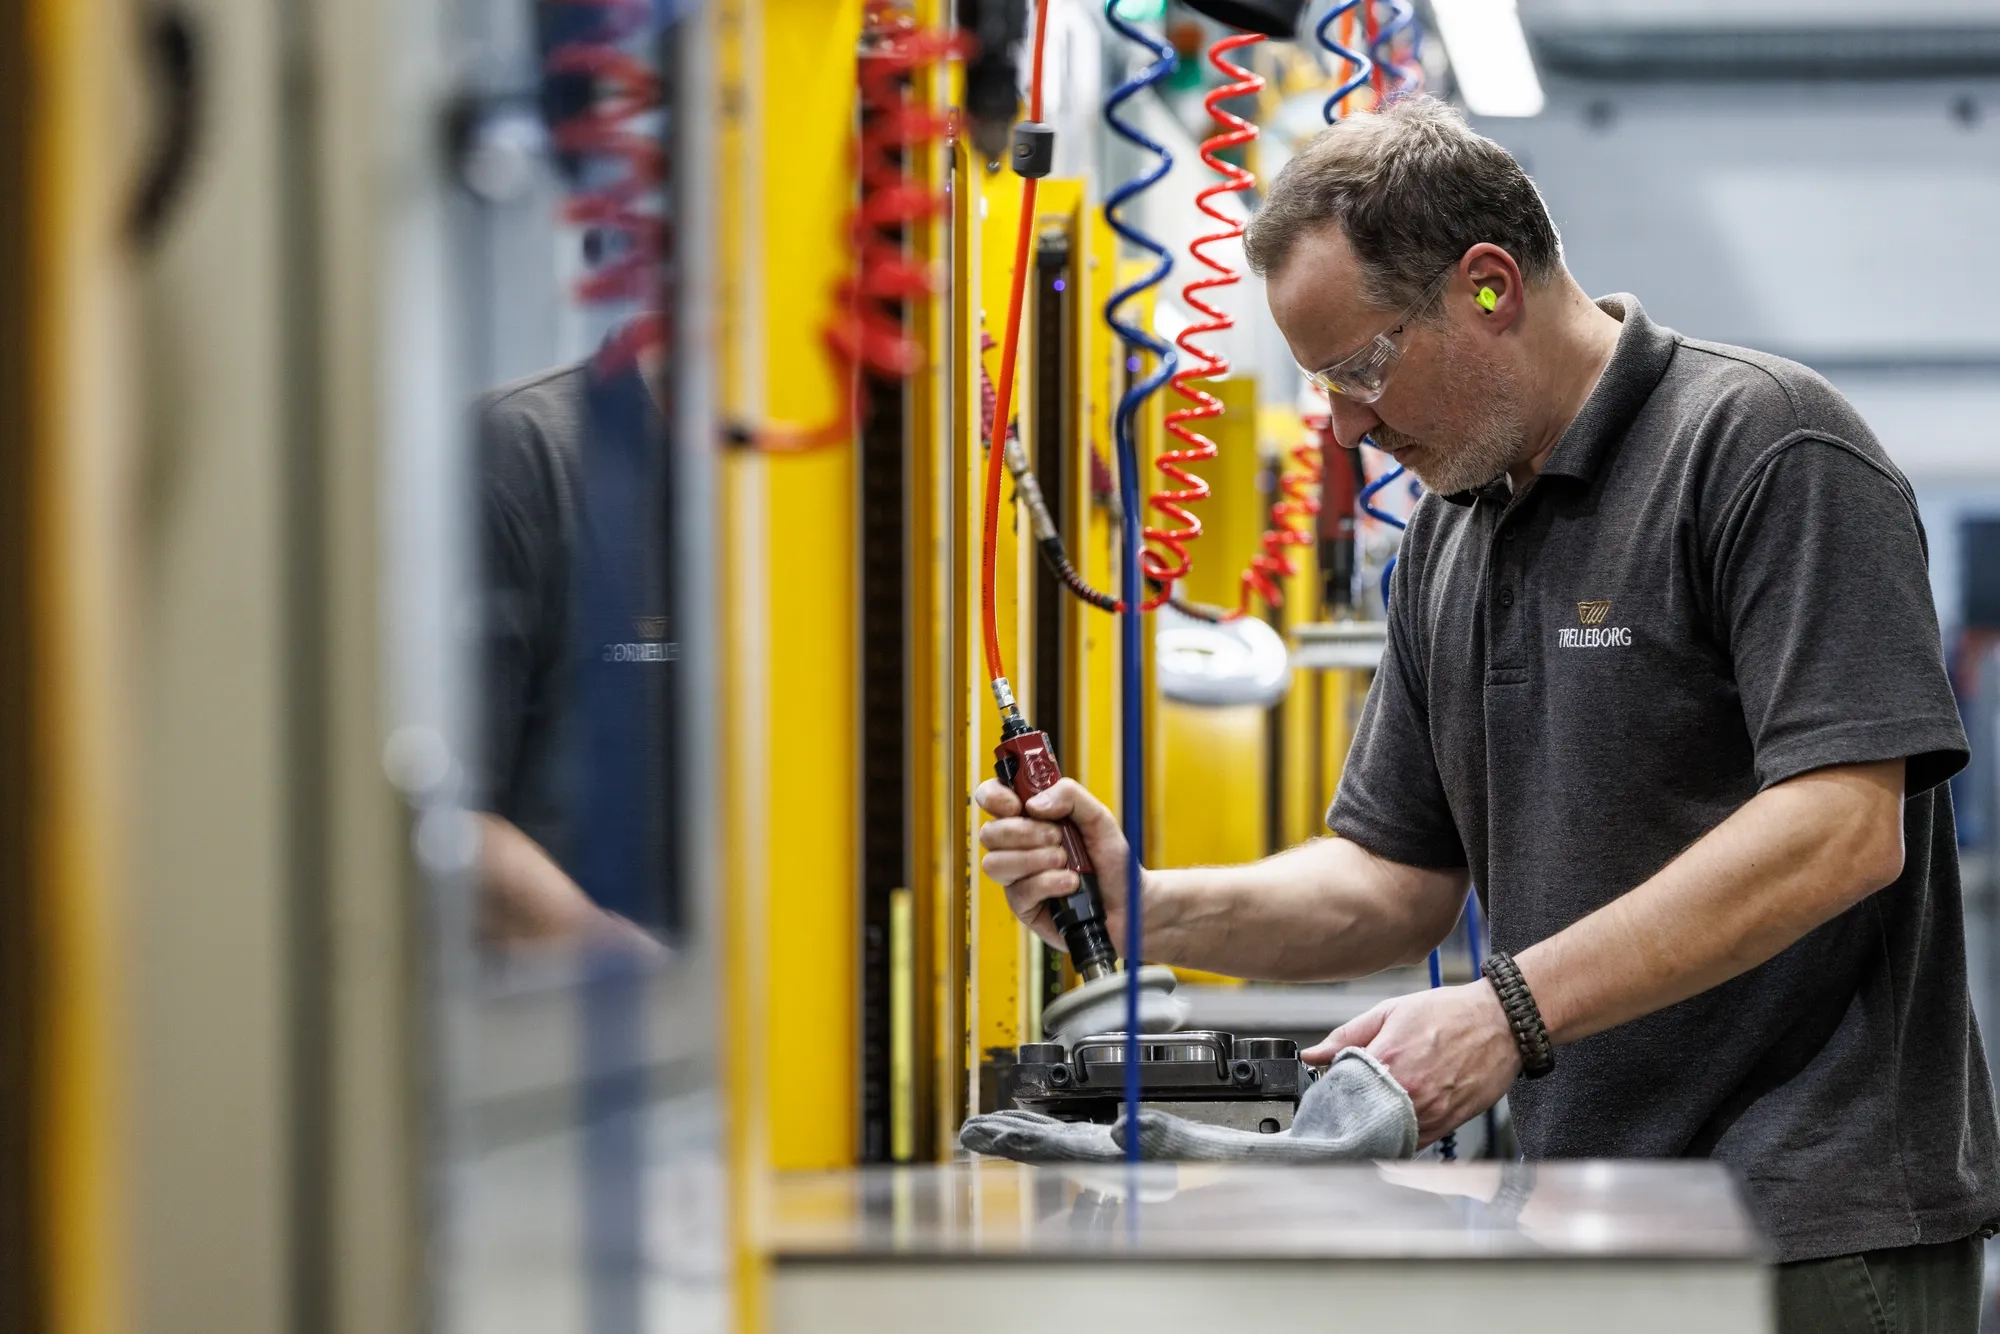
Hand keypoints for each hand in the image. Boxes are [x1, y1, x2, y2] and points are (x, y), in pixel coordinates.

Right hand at [974, 776, 1134, 951]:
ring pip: (995, 864)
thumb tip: (1033, 804)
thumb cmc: (1111, 859)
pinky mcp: (1023, 905)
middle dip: (1024, 832)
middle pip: (989, 833)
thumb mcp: (1098, 817)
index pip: (991, 797)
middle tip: (1057, 836)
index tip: (1018, 804)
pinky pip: (1020, 891)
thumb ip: (1069, 796)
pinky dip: (1049, 883)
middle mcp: (1017, 845)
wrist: (1129, 901)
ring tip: (1066, 862)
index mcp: (1030, 816)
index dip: (994, 797)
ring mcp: (1017, 876)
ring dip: (1035, 859)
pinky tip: (1071, 883)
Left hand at [1303, 981, 1520, 1148]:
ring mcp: (1430, 1111)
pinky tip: (1395, 1122)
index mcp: (1388, 1058)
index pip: (1339, 1088)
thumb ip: (1348, 1035)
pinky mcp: (1448, 1124)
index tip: (1328, 1089)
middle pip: (1359, 1118)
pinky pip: (1414, 1143)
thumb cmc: (1450, 1013)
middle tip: (1345, 1105)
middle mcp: (1408, 1090)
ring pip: (1386, 1135)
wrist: (1503, 1021)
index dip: (1328, 1090)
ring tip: (1372, 1112)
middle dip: (1347, 1114)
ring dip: (1373, 1128)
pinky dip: (1399, 1137)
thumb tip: (1313, 1053)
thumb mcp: (1391, 1011)